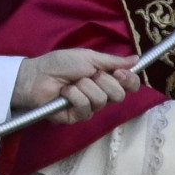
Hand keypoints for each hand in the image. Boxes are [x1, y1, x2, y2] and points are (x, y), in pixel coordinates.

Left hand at [14, 48, 140, 122]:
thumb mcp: (89, 57)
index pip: (130, 85)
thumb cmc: (60, 63)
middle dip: (104, 81)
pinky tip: (65, 93)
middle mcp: (101, 94)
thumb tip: (136, 59)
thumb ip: (113, 61)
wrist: (38, 75)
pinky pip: (86, 108)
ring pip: (101, 101)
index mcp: (106, 79)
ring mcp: (89, 107)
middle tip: (90, 75)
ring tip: (71, 83)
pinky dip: (75, 97)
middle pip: (119, 95)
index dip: (129, 80)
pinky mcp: (76, 117)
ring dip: (85, 87)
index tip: (119, 72)